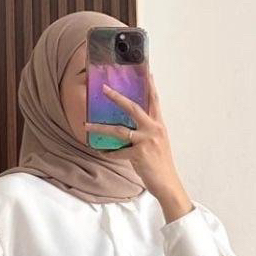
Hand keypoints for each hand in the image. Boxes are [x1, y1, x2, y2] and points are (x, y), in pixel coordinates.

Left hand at [85, 72, 193, 221]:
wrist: (168, 184)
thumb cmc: (161, 165)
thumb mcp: (158, 144)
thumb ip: (147, 133)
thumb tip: (130, 128)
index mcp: (159, 125)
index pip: (154, 101)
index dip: (150, 85)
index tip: (147, 71)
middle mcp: (154, 129)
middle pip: (134, 108)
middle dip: (117, 97)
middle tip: (104, 88)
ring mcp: (146, 141)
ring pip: (120, 130)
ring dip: (101, 127)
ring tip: (87, 125)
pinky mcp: (139, 154)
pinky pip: (119, 152)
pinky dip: (110, 153)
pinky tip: (102, 153)